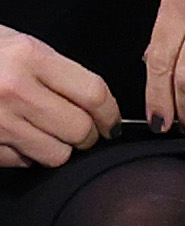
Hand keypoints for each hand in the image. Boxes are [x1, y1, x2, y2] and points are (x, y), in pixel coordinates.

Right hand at [0, 28, 114, 168]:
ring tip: (41, 130)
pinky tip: (14, 134)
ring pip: (57, 155)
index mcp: (29, 56)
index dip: (109, 114)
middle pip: (80, 131)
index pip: (94, 95)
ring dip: (57, 147)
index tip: (110, 122)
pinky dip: (26, 154)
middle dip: (85, 135)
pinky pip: (25, 162)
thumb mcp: (18, 45)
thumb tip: (97, 105)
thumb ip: (57, 73)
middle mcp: (14, 88)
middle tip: (77, 129)